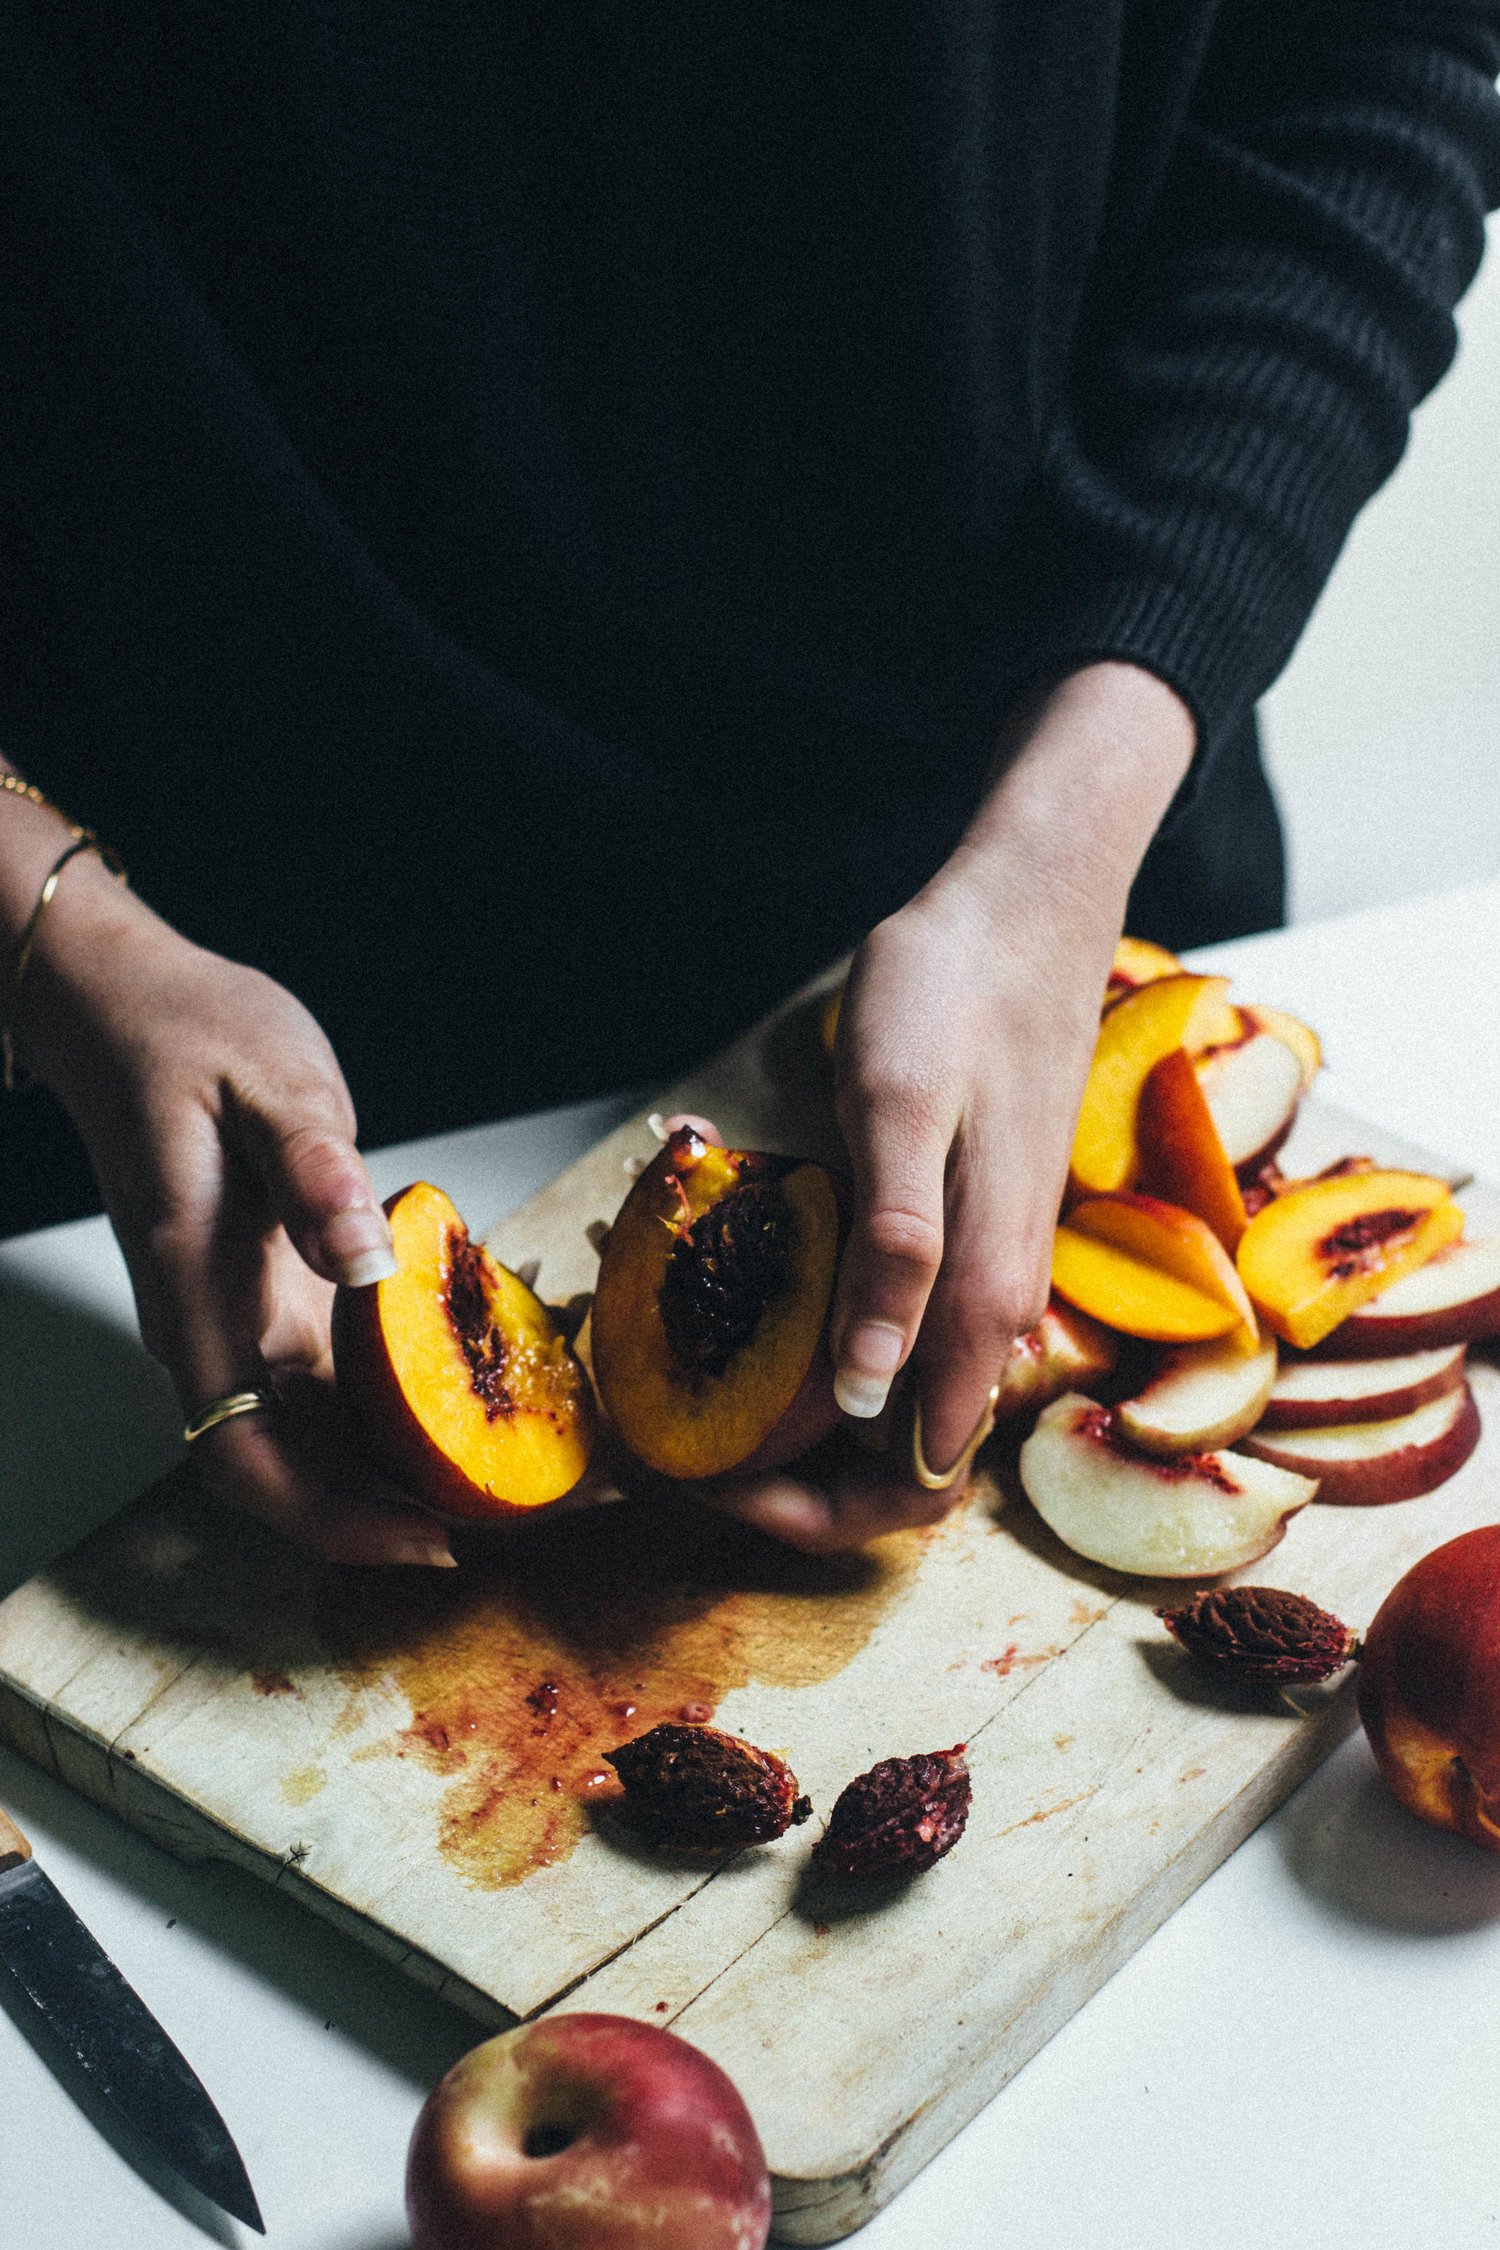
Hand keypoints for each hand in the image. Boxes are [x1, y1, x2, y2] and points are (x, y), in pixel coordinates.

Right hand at [16, 867, 455, 1564]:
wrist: (131, 1008)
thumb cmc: (184, 1036)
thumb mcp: (263, 1083)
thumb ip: (312, 1170)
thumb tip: (368, 1258)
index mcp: (196, 1290)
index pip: (243, 1451)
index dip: (327, 1515)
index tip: (423, 1537)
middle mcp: (216, 1327)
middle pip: (292, 1468)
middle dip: (391, 1515)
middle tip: (519, 1518)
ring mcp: (244, 1319)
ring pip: (320, 1436)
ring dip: (405, 1470)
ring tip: (519, 1477)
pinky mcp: (276, 1297)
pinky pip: (339, 1381)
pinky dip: (405, 1407)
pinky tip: (479, 1399)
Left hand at [703, 662, 1195, 1549]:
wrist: (1024, 908)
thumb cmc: (955, 994)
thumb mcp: (900, 1113)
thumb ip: (893, 1259)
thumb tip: (861, 1399)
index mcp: (982, 1300)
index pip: (915, 1481)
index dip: (808, 1510)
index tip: (706, 1476)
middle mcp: (993, 1309)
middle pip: (903, 1461)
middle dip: (793, 1480)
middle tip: (684, 1443)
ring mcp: (981, 1273)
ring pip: (894, 1400)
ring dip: (797, 1411)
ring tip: (693, 1371)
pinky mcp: (962, 1237)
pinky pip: (894, 1332)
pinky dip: (818, 1342)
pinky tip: (748, 1295)